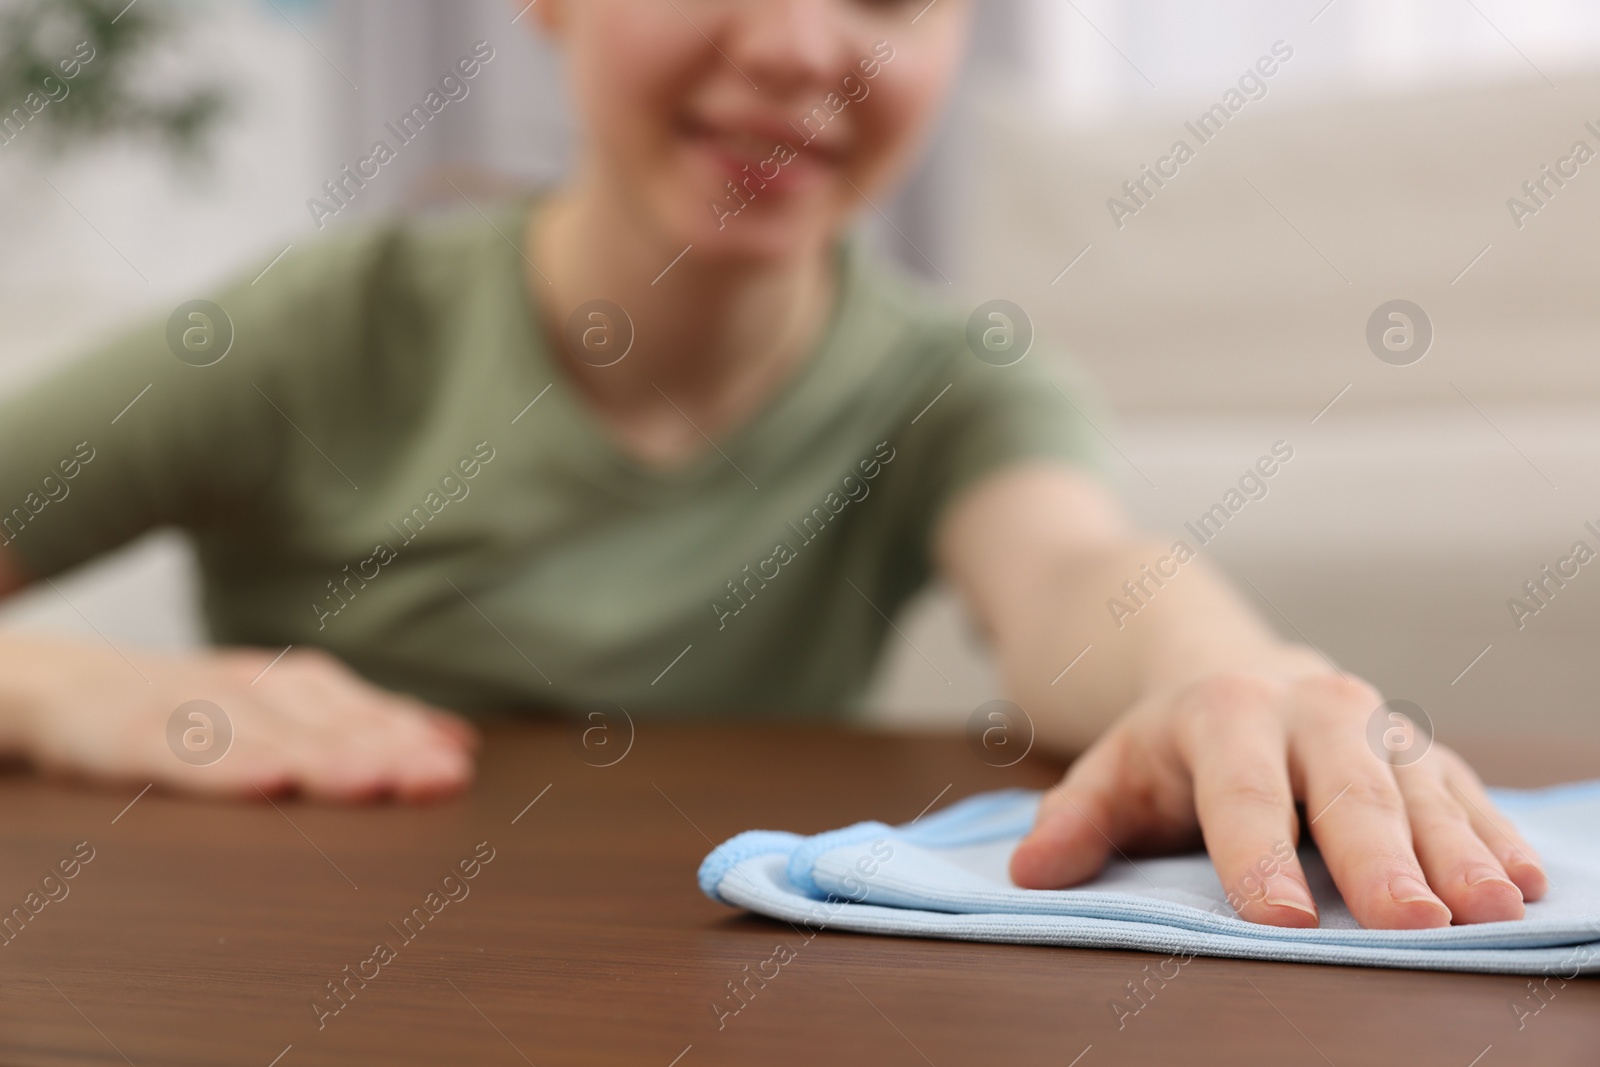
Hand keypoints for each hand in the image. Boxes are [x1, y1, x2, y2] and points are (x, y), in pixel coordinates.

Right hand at [7, 639, 476, 801]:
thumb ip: (363, 725)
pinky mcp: (136, 732)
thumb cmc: (193, 712)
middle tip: (439, 778)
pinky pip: (186, 749)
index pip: (364, 711)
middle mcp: (254, 689)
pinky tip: (268, 781)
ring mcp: (196, 707)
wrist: (65, 686)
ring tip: (373, 782)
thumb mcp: (281, 714)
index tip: (461, 767)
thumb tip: (460, 742)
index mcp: (294, 687)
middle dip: (389, 749)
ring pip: (269, 732)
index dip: (413, 736)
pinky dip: (229, 764)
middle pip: (330, 723)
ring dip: (325, 757)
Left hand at [1008, 672, 1547, 927]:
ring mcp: (1376, 727)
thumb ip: (1075, 818)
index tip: (1281, 919)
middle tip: (1412, 921)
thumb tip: (1030, 870)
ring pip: (1421, 788)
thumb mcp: (1112, 770)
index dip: (1258, 856)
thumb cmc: (1172, 747)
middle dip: (1380, 857)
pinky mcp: (1423, 749)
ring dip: (1459, 850)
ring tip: (1491, 908)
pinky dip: (1495, 833)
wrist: (1234, 672)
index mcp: (1225, 715)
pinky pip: (1466, 787)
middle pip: (1347, 789)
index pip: (1240, 792)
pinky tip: (1524, 882)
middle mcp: (1312, 711)